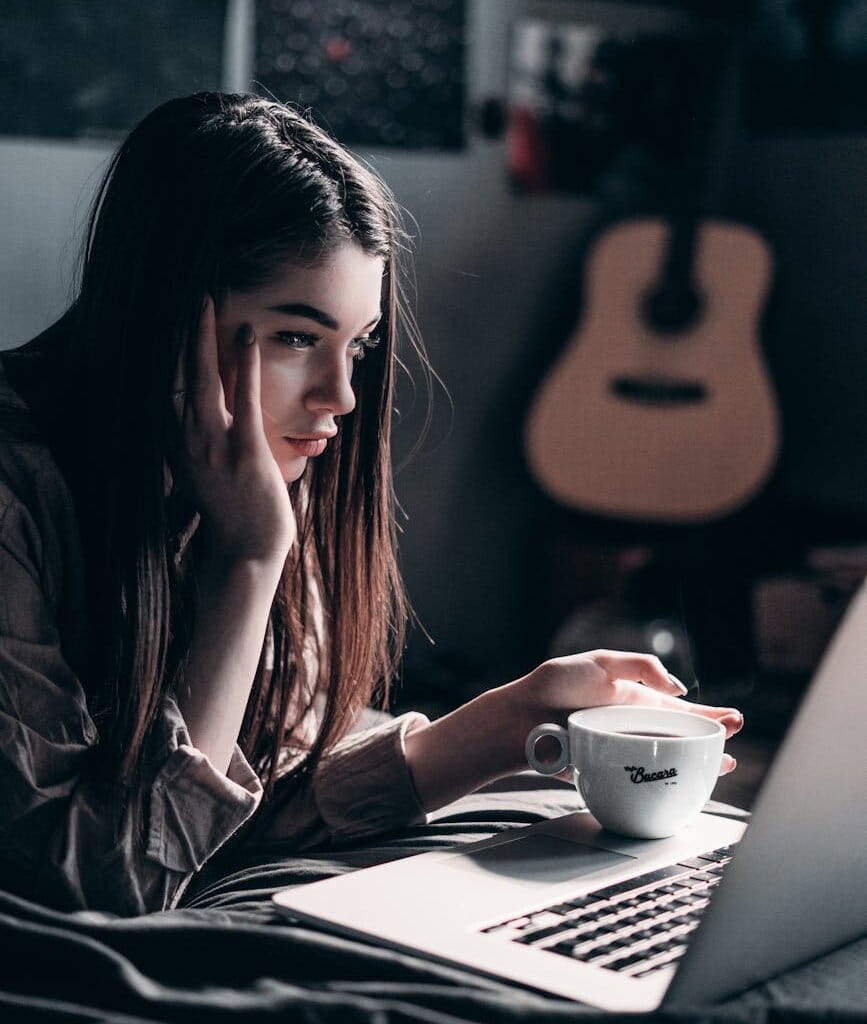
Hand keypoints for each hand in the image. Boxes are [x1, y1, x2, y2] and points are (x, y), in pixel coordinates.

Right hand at [175, 297, 295, 565]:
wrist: (246, 552)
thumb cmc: (232, 516)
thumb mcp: (206, 477)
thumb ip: (199, 447)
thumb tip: (200, 427)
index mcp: (177, 445)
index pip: (164, 388)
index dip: (163, 352)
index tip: (164, 320)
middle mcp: (187, 441)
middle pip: (176, 373)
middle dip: (179, 331)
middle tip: (185, 293)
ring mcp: (213, 445)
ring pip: (202, 378)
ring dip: (203, 335)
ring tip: (205, 298)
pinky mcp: (243, 450)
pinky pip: (242, 399)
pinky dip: (243, 365)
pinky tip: (246, 335)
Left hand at [503, 650, 741, 777]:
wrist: (518, 718)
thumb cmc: (554, 685)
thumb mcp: (602, 662)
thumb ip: (641, 667)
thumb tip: (678, 689)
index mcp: (632, 700)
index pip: (677, 709)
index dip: (707, 715)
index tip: (733, 720)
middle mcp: (630, 727)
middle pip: (678, 737)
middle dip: (709, 740)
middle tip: (734, 742)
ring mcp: (620, 750)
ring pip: (665, 761)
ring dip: (694, 765)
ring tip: (721, 766)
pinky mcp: (606, 771)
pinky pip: (640, 781)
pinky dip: (662, 785)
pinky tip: (681, 788)